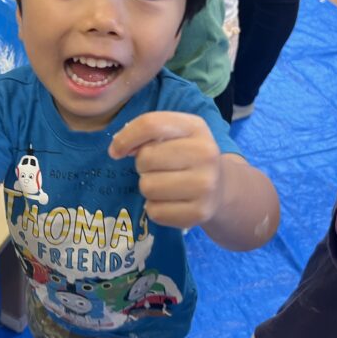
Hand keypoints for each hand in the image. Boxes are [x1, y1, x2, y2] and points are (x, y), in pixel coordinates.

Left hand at [108, 111, 221, 228]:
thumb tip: (118, 149)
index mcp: (196, 127)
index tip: (116, 150)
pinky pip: (155, 211)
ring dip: (148, 187)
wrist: (220, 188)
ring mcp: (205, 185)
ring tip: (164, 185)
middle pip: (146, 159)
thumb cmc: (187, 156)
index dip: (126, 138)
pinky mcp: (199, 212)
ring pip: (148, 187)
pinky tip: (170, 201)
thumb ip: (146, 132)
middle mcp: (206, 154)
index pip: (151, 124)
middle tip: (157, 169)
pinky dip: (155, 208)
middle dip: (142, 165)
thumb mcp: (174, 133)